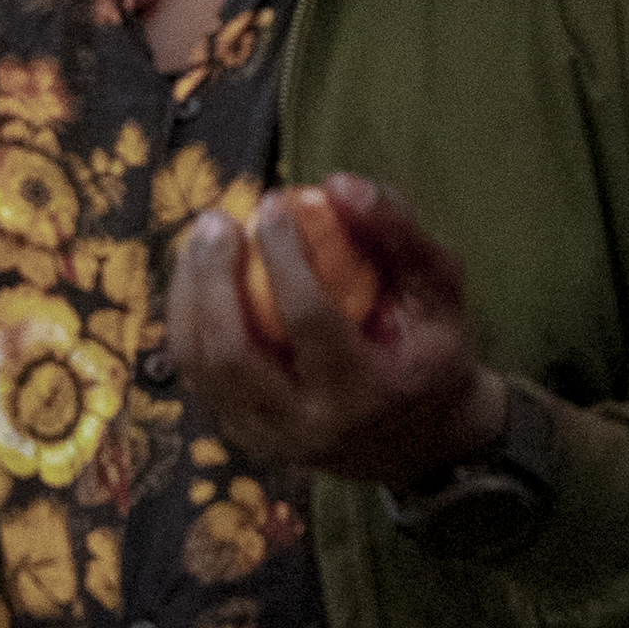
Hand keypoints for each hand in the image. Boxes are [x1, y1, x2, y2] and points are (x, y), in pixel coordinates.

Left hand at [166, 171, 501, 486]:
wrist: (422, 443)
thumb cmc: (433, 353)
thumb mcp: (439, 293)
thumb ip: (399, 234)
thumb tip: (338, 184)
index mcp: (366, 396)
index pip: (309, 321)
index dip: (283, 257)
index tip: (274, 204)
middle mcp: (306, 428)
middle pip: (231, 352)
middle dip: (213, 277)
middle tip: (218, 220)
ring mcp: (264, 437)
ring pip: (198, 363)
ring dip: (189, 292)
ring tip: (203, 238)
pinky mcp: (238, 433)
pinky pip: (194, 370)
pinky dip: (188, 315)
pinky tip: (199, 272)